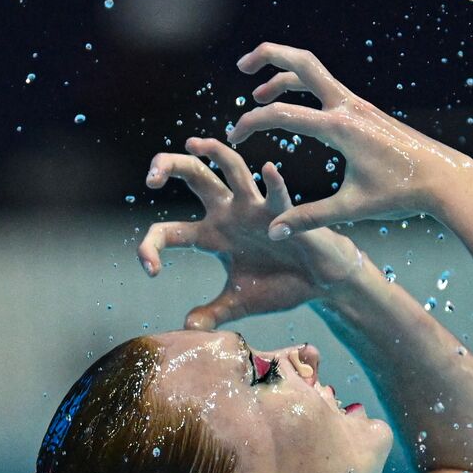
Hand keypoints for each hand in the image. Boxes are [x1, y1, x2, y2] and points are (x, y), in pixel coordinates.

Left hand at [140, 137, 364, 329]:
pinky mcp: (284, 212)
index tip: (151, 270)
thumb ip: (213, 313)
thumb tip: (188, 329)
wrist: (321, 283)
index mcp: (211, 235)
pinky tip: (270, 170)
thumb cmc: (282, 285)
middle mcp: (228, 214)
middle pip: (194, 176)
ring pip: (231, 169)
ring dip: (215, 153)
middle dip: (168, 166)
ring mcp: (255, 209)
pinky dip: (274, 183)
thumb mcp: (239, 302)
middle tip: (151, 176)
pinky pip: (277, 193)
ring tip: (195, 144)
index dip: (151, 247)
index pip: (168, 231)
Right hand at [227, 43, 472, 234]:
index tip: (234, 137)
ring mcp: (359, 106)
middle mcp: (349, 107)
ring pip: (314, 72)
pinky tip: (297, 109)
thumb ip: (310, 218)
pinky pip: (328, 89)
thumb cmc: (402, 195)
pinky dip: (305, 88)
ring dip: (284, 75)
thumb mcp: (353, 208)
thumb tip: (274, 232)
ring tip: (260, 92)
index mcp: (341, 128)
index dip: (251, 123)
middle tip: (243, 65)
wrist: (444, 180)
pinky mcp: (366, 112)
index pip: (282, 114)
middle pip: (302, 62)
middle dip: (269, 56)